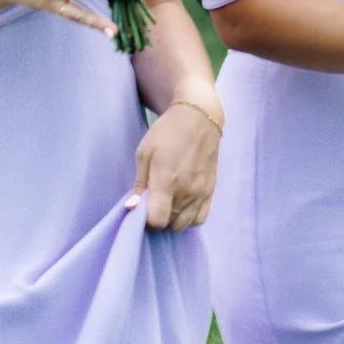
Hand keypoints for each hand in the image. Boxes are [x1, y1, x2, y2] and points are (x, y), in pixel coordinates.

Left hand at [127, 98, 219, 231]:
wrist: (199, 119)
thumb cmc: (166, 133)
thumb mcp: (144, 153)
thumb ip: (140, 184)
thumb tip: (132, 207)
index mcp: (167, 182)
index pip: (157, 220)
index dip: (145, 219)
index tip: (141, 208)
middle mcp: (187, 191)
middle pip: (170, 223)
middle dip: (158, 218)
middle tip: (152, 203)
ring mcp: (202, 192)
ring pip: (185, 224)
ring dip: (173, 219)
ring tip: (167, 204)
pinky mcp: (211, 190)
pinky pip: (201, 217)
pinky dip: (189, 218)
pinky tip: (181, 206)